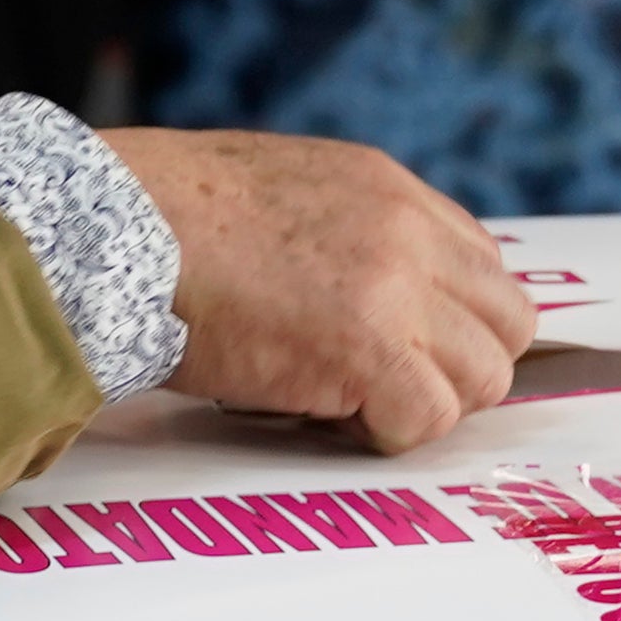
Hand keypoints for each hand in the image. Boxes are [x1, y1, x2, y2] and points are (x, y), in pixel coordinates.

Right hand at [99, 127, 531, 452]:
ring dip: (426, 402)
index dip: (449, 319)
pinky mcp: (371, 349)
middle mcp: (408, 231)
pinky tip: (331, 421)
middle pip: (506, 321)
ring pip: (483, 376)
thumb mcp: (273, 189)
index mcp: (384, 187)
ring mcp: (397, 289)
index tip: (405, 347)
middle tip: (389, 386)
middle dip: (460, 364)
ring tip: (353, 405)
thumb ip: (336, 227)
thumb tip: (347, 288)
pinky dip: (387, 434)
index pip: (480, 264)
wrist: (113, 227)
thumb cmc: (158, 217)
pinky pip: (426, 418)